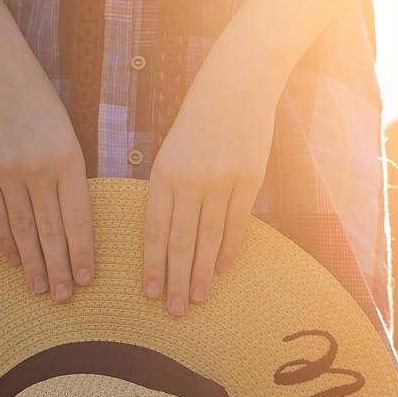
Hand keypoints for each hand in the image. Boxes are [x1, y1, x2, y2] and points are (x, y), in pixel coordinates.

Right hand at [0, 30, 92, 301]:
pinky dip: (5, 240)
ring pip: (23, 229)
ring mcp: (6, 170)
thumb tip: (73, 223)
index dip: (83, 252)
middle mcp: (38, 168)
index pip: (79, 218)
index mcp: (68, 158)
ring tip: (41, 289)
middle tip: (66, 299)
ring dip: (33, 263)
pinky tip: (14, 260)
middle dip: (60, 268)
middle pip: (51, 230)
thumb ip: (70, 174)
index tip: (88, 280)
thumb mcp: (66, 132)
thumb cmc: (38, 98)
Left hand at [143, 48, 281, 314]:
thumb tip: (165, 236)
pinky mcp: (247, 181)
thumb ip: (168, 190)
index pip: (154, 230)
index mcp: (163, 174)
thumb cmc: (199, 121)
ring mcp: (220, 182)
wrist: (236, 85)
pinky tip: (224, 269)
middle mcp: (189, 182)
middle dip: (176, 280)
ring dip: (203, 273)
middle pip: (181, 242)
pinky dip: (229, 249)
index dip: (152, 265)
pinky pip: (236, 224)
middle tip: (174, 311)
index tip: (150, 293)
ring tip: (198, 299)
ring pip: (209, 239)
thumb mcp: (171, 152)